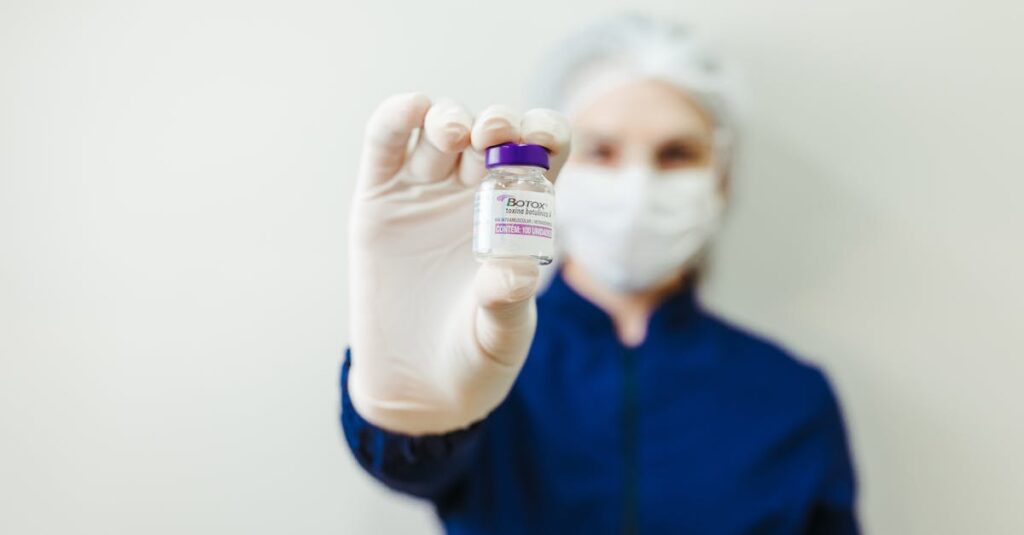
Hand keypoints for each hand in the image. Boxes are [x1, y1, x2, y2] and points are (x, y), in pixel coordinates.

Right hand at [347, 93, 570, 434]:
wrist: (417, 387)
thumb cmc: (474, 358)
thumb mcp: (499, 337)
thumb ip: (507, 303)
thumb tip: (516, 270)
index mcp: (520, 214)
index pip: (542, 153)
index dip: (545, 133)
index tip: (540, 141)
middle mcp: (475, 193)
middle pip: (492, 131)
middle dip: (497, 122)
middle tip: (493, 135)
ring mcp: (425, 191)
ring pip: (440, 128)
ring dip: (449, 117)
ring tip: (453, 134)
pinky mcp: (379, 199)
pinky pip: (386, 145)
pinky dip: (396, 118)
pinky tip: (410, 112)